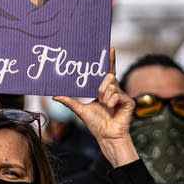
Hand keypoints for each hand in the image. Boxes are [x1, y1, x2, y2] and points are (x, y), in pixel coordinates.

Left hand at [54, 49, 137, 167]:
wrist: (106, 136)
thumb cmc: (96, 124)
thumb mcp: (80, 110)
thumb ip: (69, 101)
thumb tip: (54, 95)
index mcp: (104, 90)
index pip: (107, 71)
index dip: (109, 60)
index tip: (109, 47)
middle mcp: (114, 90)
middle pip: (108, 77)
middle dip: (101, 87)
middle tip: (98, 97)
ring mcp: (122, 95)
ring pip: (112, 85)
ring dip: (105, 96)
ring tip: (105, 106)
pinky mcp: (128, 101)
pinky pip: (117, 94)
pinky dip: (111, 101)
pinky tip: (111, 108)